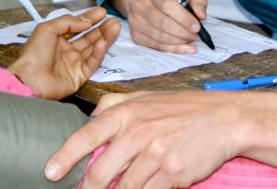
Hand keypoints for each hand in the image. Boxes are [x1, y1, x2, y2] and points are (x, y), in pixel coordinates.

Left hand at [8, 7, 120, 100]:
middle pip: (88, 37)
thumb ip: (68, 22)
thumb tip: (86, 21)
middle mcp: (67, 51)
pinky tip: (103, 43)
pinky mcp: (79, 76)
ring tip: (115, 27)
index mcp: (57, 39)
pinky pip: (92, 63)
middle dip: (101, 28)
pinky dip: (98, 53)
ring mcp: (73, 63)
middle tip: (113, 20)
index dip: (89, 19)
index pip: (77, 27)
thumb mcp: (47, 29)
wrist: (30, 79)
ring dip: (104, 38)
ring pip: (93, 49)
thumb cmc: (33, 54)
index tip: (102, 12)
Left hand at [45, 90, 242, 187]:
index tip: (50, 173)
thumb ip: (116, 104)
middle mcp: (139, 132)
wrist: (226, 120)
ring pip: (124, 188)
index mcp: (128, 112)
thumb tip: (91, 116)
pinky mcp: (172, 174)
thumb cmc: (187, 109)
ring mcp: (156, 154)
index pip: (87, 136)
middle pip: (101, 172)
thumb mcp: (148, 97)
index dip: (65, 157)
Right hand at [112, 0, 208, 53]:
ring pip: (159, 37)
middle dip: (183, 32)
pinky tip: (183, 48)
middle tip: (196, 36)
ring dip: (179, 42)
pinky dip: (172, 49)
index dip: (183, 18)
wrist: (145, 0)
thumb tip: (201, 16)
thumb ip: (198, 2)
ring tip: (191, 40)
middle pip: (163, 23)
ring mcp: (134, 21)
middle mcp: (139, 5)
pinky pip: (155, 46)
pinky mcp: (135, 35)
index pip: (167, 4)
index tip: (197, 27)